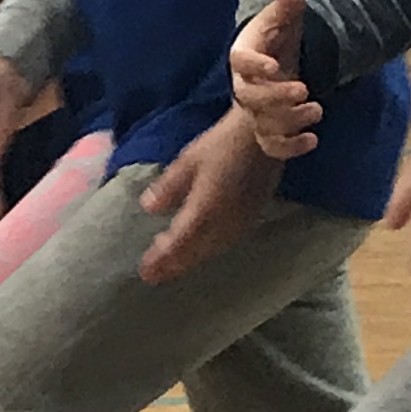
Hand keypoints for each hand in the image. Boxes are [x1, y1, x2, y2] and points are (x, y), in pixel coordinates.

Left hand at [137, 107, 274, 285]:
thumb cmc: (223, 143)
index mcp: (204, 210)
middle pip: (195, 252)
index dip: (161, 260)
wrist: (265, 136)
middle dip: (174, 265)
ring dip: (192, 260)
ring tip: (174, 264)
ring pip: (212, 250)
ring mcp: (241, 222)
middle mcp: (223, 224)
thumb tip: (148, 208)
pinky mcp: (253, 217)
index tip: (145, 272)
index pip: (179, 243)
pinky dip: (210, 250)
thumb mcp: (188, 161)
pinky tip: (204, 248)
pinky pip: (228, 243)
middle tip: (154, 275)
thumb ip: (168, 187)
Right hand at [229, 0, 321, 159]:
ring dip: (290, 121)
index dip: (254, 66)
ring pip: (262, 124)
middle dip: (276, 98)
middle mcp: (244, 87)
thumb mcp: (284, 22)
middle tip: (304, 91)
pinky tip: (313, 140)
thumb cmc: (277, 43)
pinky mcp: (267, 132)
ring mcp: (254, 112)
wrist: (276, 69)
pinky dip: (290, 148)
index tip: (274, 67)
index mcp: (244, 57)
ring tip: (317, 109)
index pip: (239, 62)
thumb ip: (288, 7)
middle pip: (249, 98)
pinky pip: (272, 147)